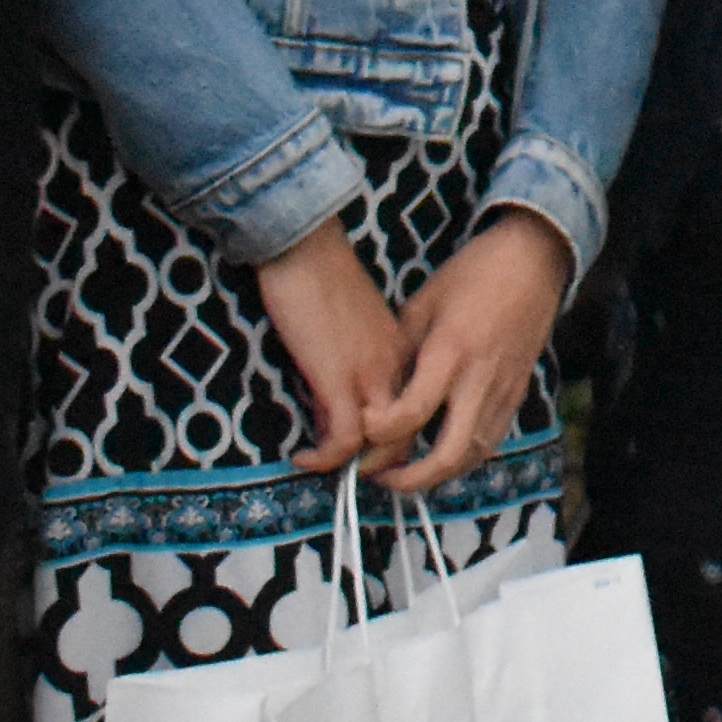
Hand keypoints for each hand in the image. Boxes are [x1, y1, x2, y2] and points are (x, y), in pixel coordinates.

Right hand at [253, 218, 414, 475]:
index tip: (367, 449)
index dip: (397, 436)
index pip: (418, 408)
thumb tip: (337, 403)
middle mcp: (395, 367)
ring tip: (325, 468)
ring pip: (387, 442)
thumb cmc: (321, 277)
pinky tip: (304, 457)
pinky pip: (345, 438)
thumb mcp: (355, 324)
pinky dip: (325, 457)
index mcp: (403, 351)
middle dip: (387, 463)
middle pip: (412, 432)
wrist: (305, 246)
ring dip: (359, 466)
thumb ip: (358, 359)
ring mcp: (370, 374)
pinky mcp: (338, 378)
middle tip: (353, 475)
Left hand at [374, 211, 568, 493]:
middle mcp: (480, 380)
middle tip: (378, 477)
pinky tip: (437, 451)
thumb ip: (401, 354)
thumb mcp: (422, 305)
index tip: (361, 429)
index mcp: (451, 351)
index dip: (381, 433)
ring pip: (471, 457)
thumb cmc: (473, 275)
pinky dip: (460, 456)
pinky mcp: (516, 395)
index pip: (413, 413)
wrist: (532, 262)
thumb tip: (375, 394)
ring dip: (436, 474)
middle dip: (410, 479)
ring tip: (403, 471)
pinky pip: (488, 442)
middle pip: (448, 455)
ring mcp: (503, 391)